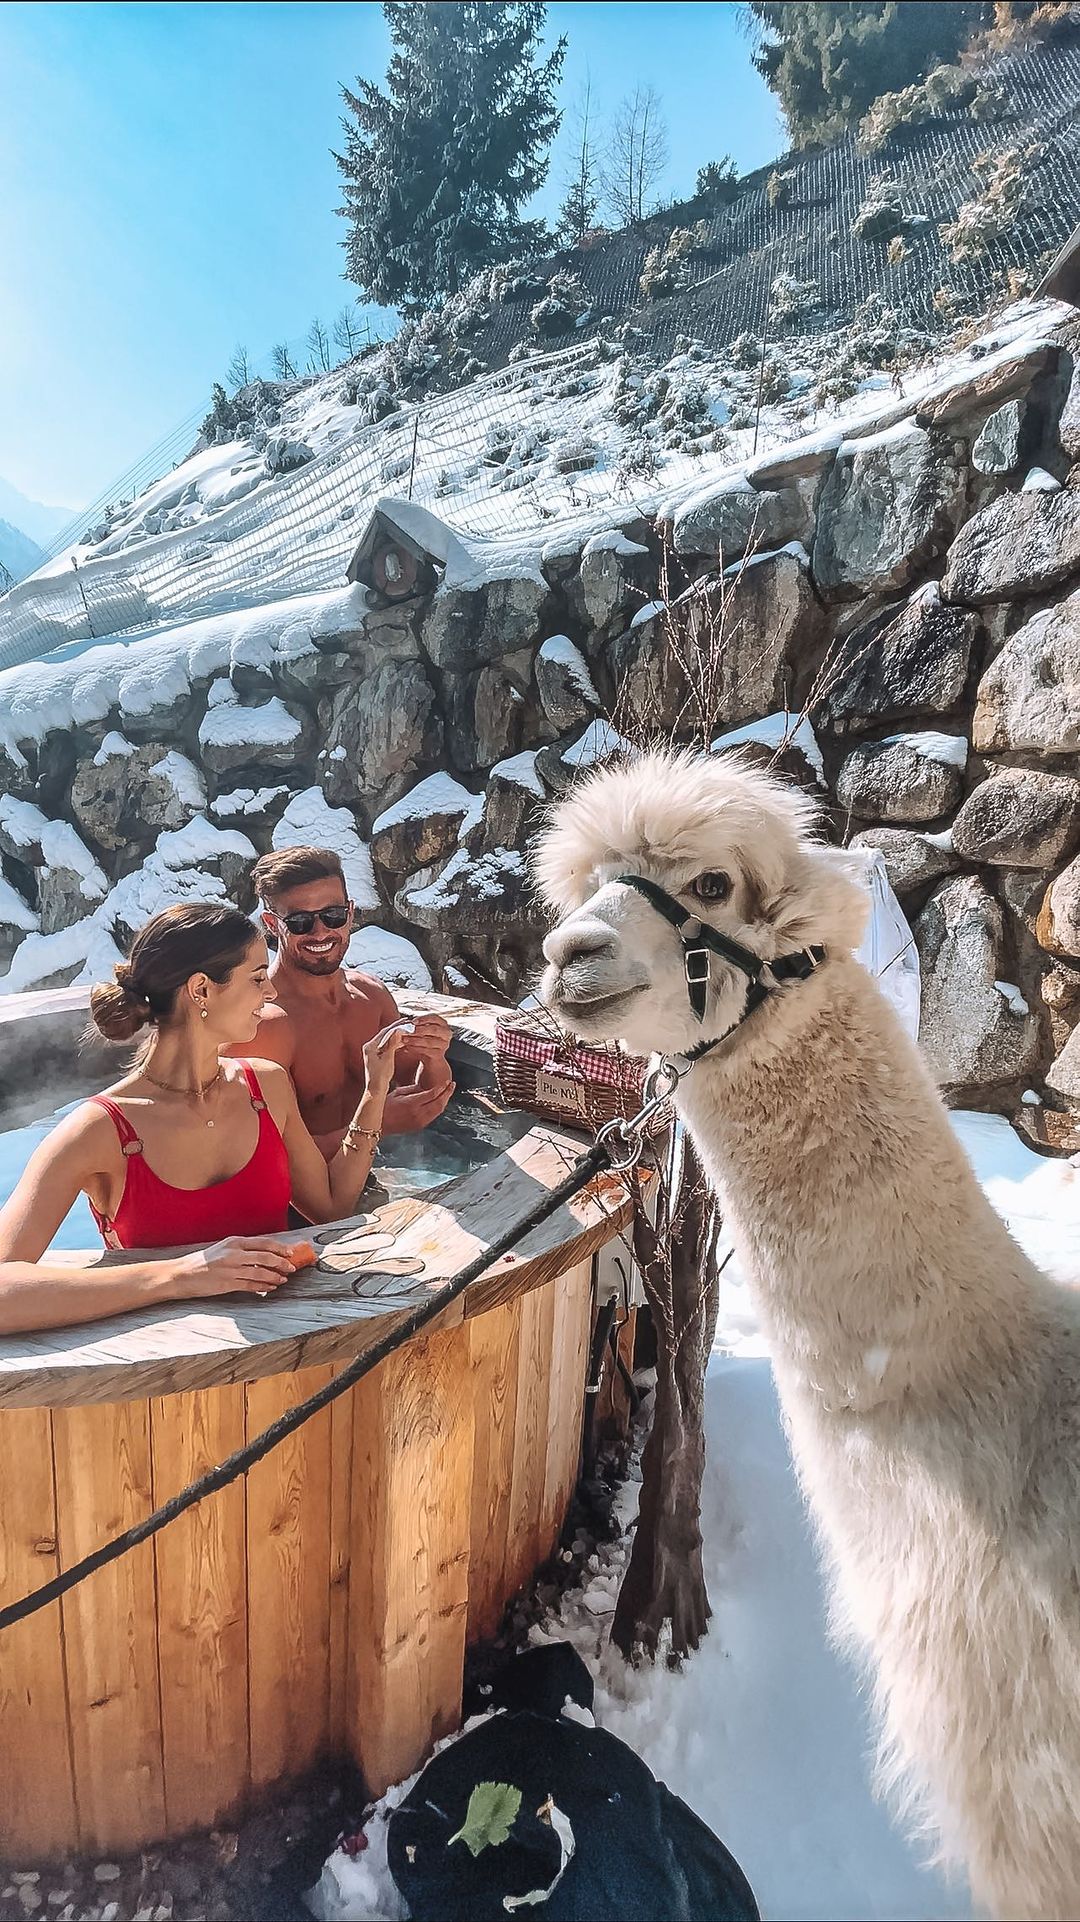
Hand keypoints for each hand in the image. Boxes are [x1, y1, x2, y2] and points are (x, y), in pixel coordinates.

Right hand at [170, 1236, 298, 1299]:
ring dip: (275, 1276)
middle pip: (266, 1257)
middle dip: (282, 1262)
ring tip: (283, 1279)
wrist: (181, 1275)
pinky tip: (270, 1287)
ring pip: (261, 1272)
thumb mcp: (222, 1248)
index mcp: (234, 1242)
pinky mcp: (228, 1284)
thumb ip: (241, 1250)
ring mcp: (231, 1269)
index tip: (291, 1252)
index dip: (280, 1247)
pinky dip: (263, 1286)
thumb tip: (263, 1253)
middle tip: (292, 1267)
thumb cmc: (201, 1262)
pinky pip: (251, 1285)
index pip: (264, 1242)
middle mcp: (234, 1254)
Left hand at [361, 1021, 413, 1099]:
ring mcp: (372, 1053)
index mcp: (369, 1046)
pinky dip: (393, 1045)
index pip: (384, 1032)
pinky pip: (385, 1047)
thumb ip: (392, 1044)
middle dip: (395, 1031)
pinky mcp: (375, 1058)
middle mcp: (369, 1048)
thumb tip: (397, 1031)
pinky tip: (400, 1043)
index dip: (395, 1026)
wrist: (376, 1090)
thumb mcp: (388, 1058)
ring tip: (406, 1032)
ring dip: (395, 1037)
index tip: (405, 1022)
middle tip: (407, 1025)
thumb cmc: (380, 1076)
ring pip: (385, 1041)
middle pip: (384, 1035)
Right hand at [382, 1075, 454, 1133]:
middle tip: (452, 1085)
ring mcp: (420, 1122)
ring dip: (445, 1101)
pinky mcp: (420, 1126)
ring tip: (448, 1092)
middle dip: (447, 1093)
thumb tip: (426, 1086)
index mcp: (412, 1103)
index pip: (432, 1094)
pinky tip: (439, 1102)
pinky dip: (438, 1108)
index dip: (441, 1087)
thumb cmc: (384, 1106)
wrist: (378, 1124)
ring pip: (438, 1111)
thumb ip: (414, 1089)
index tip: (446, 1081)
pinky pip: (433, 1116)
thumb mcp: (398, 1092)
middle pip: (439, 1103)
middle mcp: (418, 1113)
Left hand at [400, 1013, 451, 1061]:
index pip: (435, 1018)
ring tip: (404, 1040)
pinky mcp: (439, 1055)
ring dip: (415, 1040)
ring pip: (429, 1041)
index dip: (424, 1019)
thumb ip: (417, 1026)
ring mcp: (444, 1045)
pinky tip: (407, 1047)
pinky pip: (427, 1051)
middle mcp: (446, 1033)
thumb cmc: (425, 1039)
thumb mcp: (423, 1030)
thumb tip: (405, 1024)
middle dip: (420, 1030)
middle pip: (434, 1029)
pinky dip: (416, 1049)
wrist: (430, 1056)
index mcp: (442, 1024)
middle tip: (408, 1031)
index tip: (413, 1021)